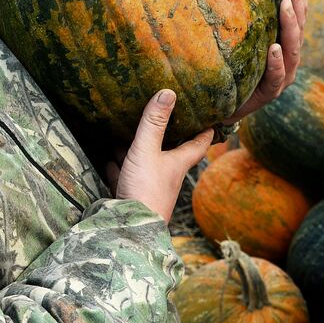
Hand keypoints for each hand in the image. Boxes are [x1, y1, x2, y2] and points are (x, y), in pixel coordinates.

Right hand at [106, 89, 213, 221]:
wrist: (129, 229)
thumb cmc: (145, 190)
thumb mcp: (147, 150)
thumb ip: (154, 123)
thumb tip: (168, 92)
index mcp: (178, 164)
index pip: (198, 144)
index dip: (206, 131)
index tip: (213, 119)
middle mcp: (167, 175)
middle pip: (172, 152)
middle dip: (169, 136)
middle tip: (167, 118)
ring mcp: (150, 188)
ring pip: (146, 163)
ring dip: (140, 150)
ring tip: (130, 133)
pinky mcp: (133, 197)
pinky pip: (126, 177)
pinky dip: (119, 167)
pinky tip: (109, 160)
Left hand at [223, 0, 308, 126]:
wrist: (220, 107)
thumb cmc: (230, 69)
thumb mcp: (238, 40)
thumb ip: (242, 19)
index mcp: (284, 42)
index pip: (296, 14)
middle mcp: (288, 58)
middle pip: (298, 26)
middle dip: (295, 1)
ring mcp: (282, 77)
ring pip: (292, 48)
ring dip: (290, 26)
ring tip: (285, 6)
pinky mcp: (269, 93)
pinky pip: (276, 77)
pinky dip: (276, 62)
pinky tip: (274, 48)